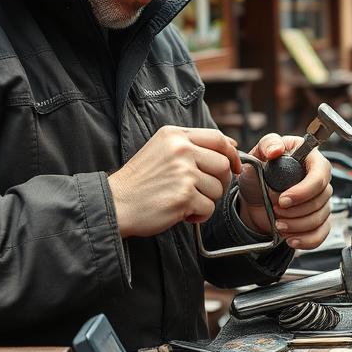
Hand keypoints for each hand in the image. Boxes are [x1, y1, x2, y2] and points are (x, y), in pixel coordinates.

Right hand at [107, 126, 240, 237]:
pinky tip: (180, 212)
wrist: (115, 203)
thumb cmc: (139, 181)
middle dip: (219, 182)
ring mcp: (183, 173)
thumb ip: (191, 145)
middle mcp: (181, 150)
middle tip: (202, 191)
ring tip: (184, 201)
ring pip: (218, 189)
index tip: (235, 165)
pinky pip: (208, 208)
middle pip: (223, 165)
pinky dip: (198, 216)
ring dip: (205, 200)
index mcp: (175, 135)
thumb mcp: (161, 150)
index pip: (217, 138)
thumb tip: (230, 145)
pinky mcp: (184, 196)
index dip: (231, 153)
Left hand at [238, 134, 332, 249]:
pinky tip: (291, 238)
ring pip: (320, 218)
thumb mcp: (257, 156)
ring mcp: (321, 201)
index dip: (303, 191)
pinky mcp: (319, 219)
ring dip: (297, 225)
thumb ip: (267, 145)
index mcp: (309, 159)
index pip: (320, 174)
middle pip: (321, 199)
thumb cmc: (258, 174)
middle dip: (296, 211)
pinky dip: (306, 239)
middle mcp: (319, 179)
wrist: (254, 200)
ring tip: (278, 224)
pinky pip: (321, 233)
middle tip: (276, 210)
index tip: (283, 199)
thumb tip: (276, 149)